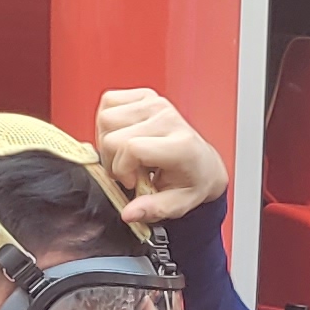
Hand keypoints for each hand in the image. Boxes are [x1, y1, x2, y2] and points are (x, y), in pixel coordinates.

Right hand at [97, 86, 229, 227]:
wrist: (204, 163)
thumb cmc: (192, 181)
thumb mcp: (178, 205)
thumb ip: (153, 210)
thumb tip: (128, 213)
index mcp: (180, 145)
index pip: (130, 148)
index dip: (121, 168)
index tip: (132, 181)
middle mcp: (167, 119)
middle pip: (112, 134)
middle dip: (112, 159)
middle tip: (129, 171)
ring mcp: (156, 104)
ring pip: (105, 117)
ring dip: (107, 140)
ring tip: (126, 155)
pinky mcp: (146, 95)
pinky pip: (109, 101)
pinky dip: (108, 122)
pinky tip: (123, 137)